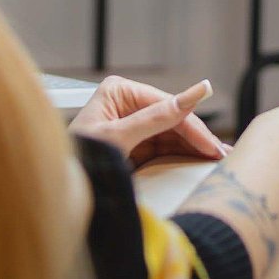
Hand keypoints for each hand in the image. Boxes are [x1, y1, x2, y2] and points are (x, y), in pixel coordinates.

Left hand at [69, 75, 228, 166]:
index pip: (167, 106)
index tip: (213, 146)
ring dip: (193, 147)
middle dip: (196, 138)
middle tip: (221, 155)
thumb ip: (158, 117)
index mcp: (120, 90)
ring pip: (171, 133)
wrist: (57, 188)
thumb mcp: (119, 138)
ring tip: (217, 160)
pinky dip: (181, 155)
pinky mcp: (133, 143)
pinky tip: (198, 161)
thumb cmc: (77, 158)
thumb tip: (196, 93)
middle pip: (172, 119)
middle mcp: (126, 102)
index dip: (193, 127)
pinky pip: (163, 147)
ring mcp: (130, 123)